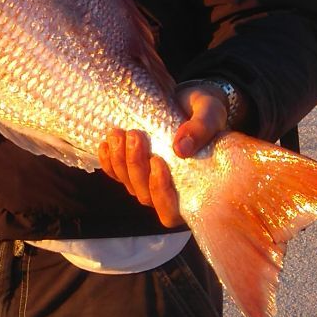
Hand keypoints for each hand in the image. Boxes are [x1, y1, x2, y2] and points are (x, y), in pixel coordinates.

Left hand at [97, 84, 228, 228]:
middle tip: (135, 135)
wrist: (191, 104)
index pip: (171, 212)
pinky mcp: (134, 168)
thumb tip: (180, 149)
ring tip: (118, 133)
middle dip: (135, 166)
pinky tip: (105, 144)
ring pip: (128, 184)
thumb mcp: (211, 113)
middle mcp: (169, 192)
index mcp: (194, 189)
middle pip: (145, 196)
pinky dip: (108, 161)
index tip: (157, 161)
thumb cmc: (207, 113)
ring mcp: (148, 182)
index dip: (160, 193)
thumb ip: (201, 129)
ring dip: (119, 161)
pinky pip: (115, 173)